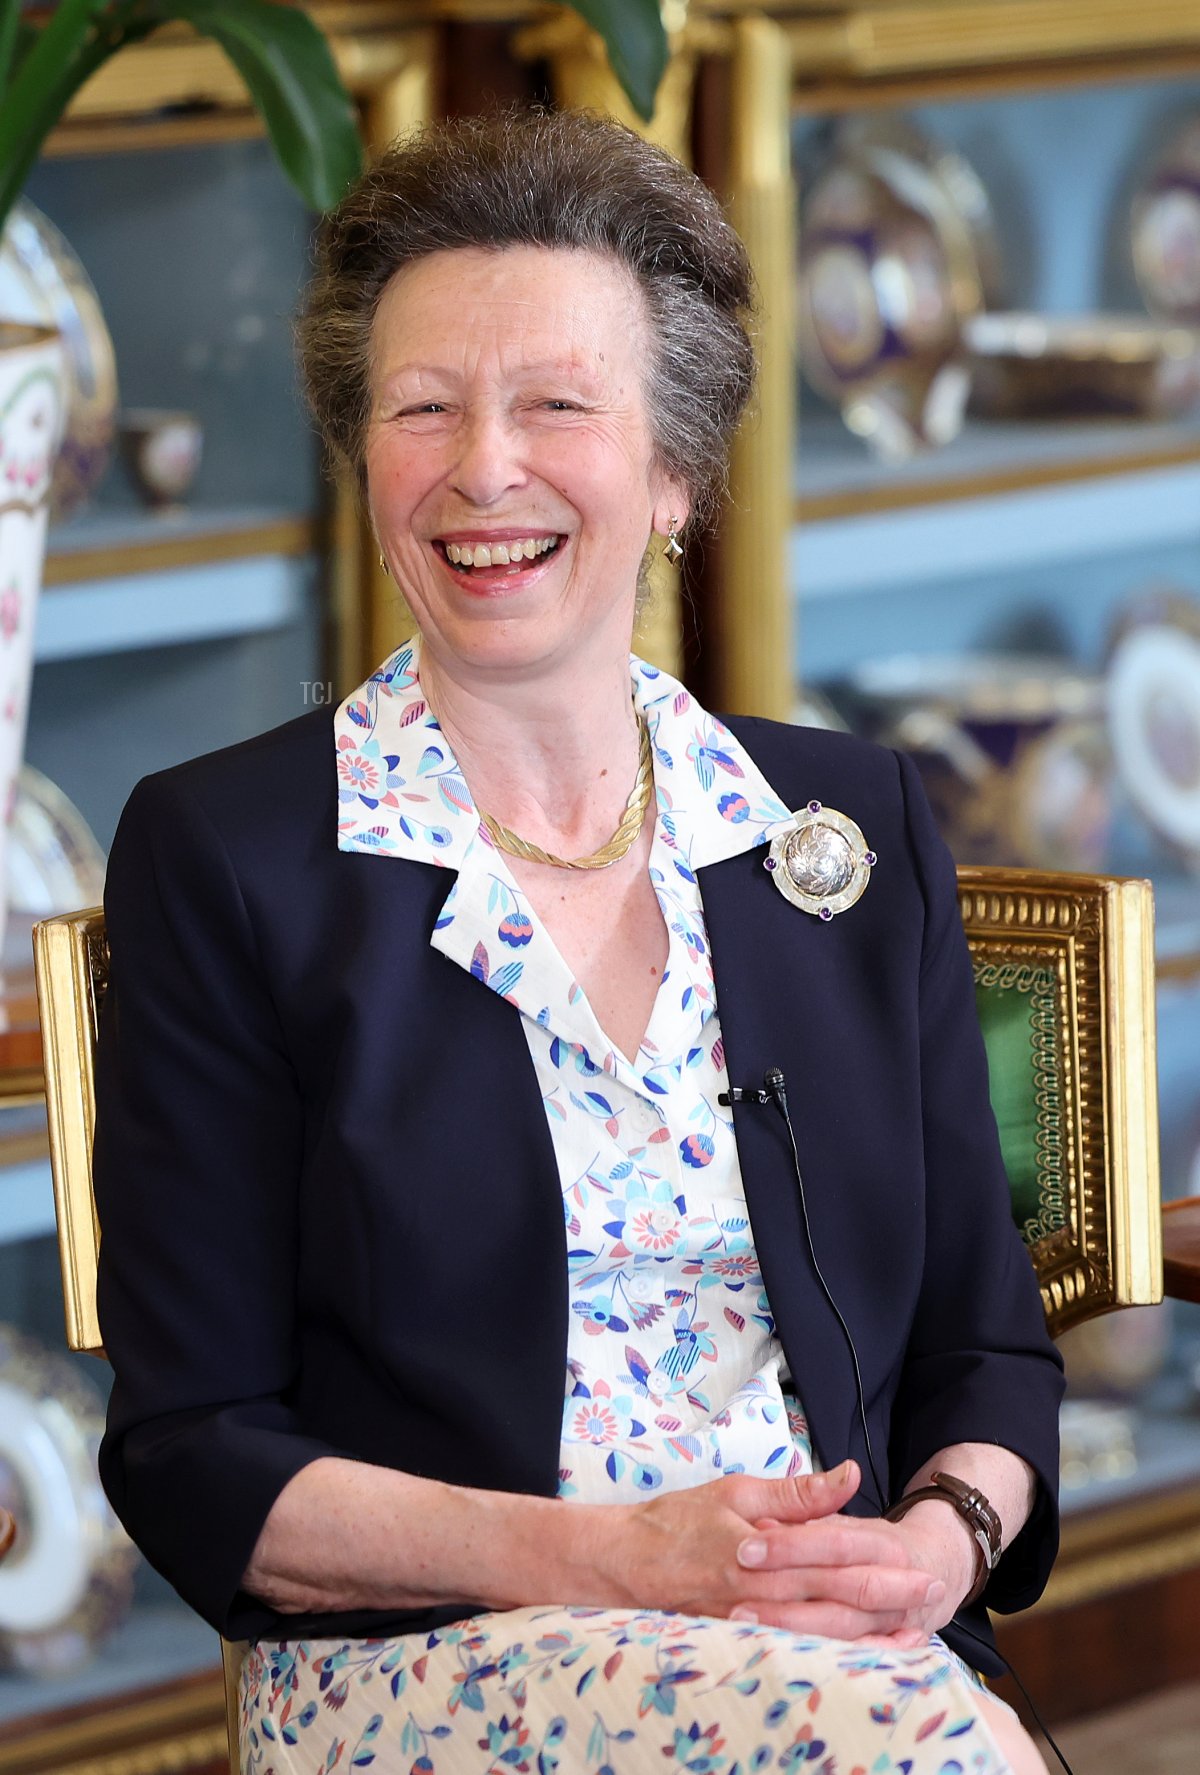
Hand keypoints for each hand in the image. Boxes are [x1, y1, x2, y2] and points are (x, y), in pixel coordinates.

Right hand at [603, 1460, 945, 1642]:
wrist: (622, 1565)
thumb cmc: (677, 1523)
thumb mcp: (735, 1492)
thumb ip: (795, 1492)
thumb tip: (848, 1476)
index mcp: (761, 1547)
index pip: (831, 1550)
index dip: (876, 1555)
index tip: (914, 1558)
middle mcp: (761, 1589)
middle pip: (836, 1596)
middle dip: (888, 1596)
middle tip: (931, 1594)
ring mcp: (752, 1622)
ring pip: (823, 1631)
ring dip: (871, 1633)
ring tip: (911, 1634)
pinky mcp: (744, 1641)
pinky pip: (798, 1651)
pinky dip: (836, 1655)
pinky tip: (861, 1655)